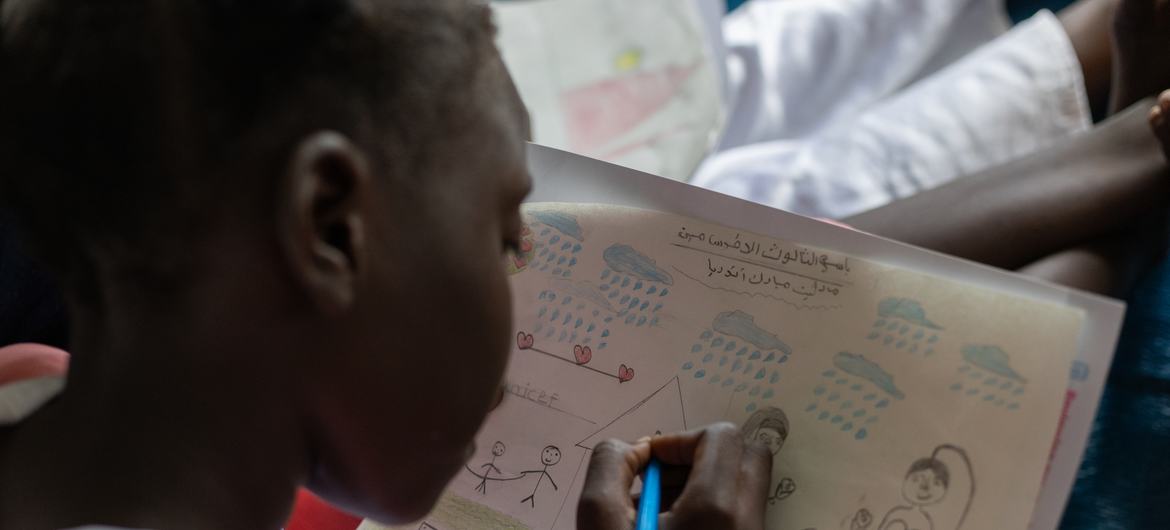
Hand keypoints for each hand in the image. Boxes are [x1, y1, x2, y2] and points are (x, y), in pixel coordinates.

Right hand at [577, 423, 772, 529]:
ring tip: (662, 510)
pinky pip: (741, 511)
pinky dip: (712, 507)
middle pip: (747, 454)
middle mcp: (746, 522)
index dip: (680, 440)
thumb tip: (630, 449)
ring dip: (705, 481)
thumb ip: (608, 467)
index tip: (650, 462)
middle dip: (702, 454)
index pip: (721, 436)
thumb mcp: (599, 519)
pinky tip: (674, 528)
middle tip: (664, 478)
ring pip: (744, 485)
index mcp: (716, 508)